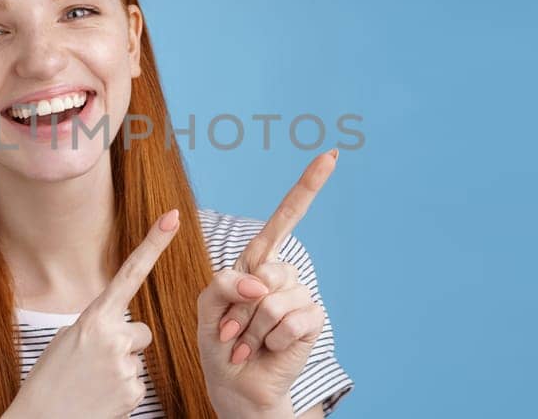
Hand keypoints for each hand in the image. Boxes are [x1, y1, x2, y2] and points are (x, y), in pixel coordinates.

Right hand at [4, 209, 180, 418]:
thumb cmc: (49, 381)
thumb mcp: (65, 341)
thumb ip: (96, 325)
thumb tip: (119, 327)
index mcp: (93, 318)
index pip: (130, 274)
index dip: (153, 244)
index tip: (172, 217)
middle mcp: (114, 338)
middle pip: (141, 331)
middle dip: (125, 344)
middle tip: (94, 363)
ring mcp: (126, 366)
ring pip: (137, 359)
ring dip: (120, 369)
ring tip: (92, 383)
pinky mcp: (134, 392)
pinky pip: (138, 383)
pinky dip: (121, 391)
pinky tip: (100, 397)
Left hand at [197, 149, 338, 417]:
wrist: (234, 383)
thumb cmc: (219, 342)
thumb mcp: (207, 305)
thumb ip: (224, 282)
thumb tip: (260, 283)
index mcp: (258, 261)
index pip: (286, 218)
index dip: (308, 187)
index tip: (331, 155)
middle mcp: (282, 274)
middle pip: (265, 272)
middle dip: (240, 308)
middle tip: (233, 331)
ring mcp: (300, 296)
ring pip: (272, 302)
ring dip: (251, 330)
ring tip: (247, 344)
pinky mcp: (312, 320)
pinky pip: (290, 321)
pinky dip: (271, 341)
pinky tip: (267, 350)